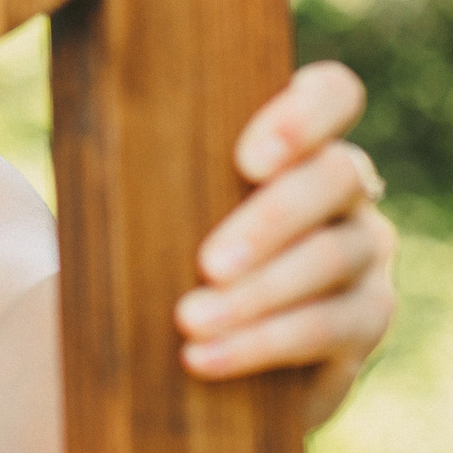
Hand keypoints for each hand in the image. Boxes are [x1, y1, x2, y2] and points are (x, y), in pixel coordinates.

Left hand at [176, 60, 398, 428]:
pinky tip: (201, 358)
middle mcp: (347, 190)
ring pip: (332, 257)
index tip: (246, 159)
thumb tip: (88, 146)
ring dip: (259, 294)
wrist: (181, 351)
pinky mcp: (363, 324)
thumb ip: (145, 169)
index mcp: (297, 141)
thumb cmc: (154, 254)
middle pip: (336, 178)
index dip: (305, 114)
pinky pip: (328, 328)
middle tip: (207, 264)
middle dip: (271, 220)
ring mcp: (364, 255)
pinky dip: (260, 344)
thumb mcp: (150, 205)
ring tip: (189, 321)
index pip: (333, 94)